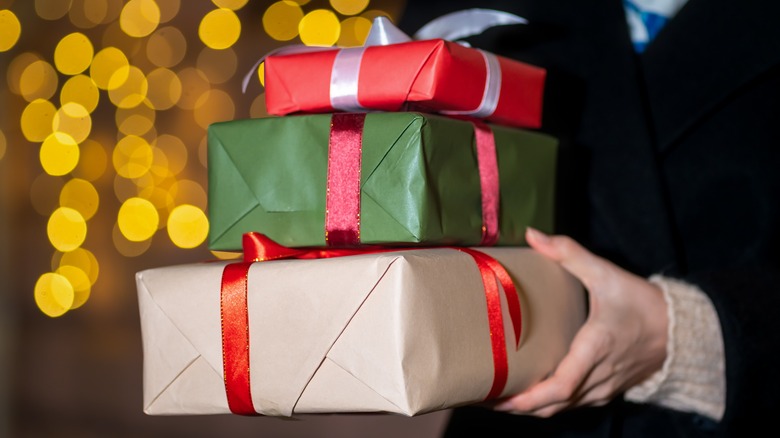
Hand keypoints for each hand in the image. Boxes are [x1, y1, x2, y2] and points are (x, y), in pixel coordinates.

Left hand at [494, 227, 668, 416]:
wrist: (683, 331)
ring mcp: (603, 388)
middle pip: (553, 406)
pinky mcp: (606, 390)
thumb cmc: (643, 303)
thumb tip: (533, 234)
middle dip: (517, 407)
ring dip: (530, 408)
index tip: (500, 397)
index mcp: (595, 349)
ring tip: (497, 396)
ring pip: (562, 409)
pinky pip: (573, 405)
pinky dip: (548, 405)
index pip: (560, 386)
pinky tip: (528, 393)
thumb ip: (569, 253)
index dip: (529, 398)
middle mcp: (598, 376)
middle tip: (483, 396)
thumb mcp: (606, 273)